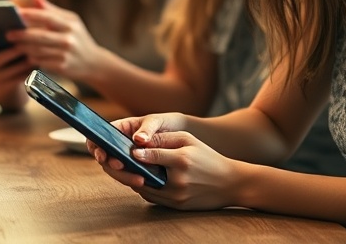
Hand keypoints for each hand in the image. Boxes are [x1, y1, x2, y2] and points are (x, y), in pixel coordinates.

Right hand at [0, 29, 32, 109]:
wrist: (5, 88)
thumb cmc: (7, 61)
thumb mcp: (1, 50)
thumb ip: (6, 37)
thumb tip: (20, 20)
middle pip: (0, 58)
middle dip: (15, 50)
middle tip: (28, 42)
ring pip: (13, 69)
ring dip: (26, 61)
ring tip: (38, 53)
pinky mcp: (5, 89)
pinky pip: (19, 79)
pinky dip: (30, 71)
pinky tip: (39, 65)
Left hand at [11, 0, 105, 81]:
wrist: (94, 63)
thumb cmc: (78, 38)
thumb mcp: (71, 22)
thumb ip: (52, 10)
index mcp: (71, 24)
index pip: (47, 17)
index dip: (31, 14)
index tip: (16, 12)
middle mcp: (69, 39)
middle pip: (40, 36)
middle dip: (22, 34)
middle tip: (8, 33)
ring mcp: (66, 54)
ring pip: (38, 50)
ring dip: (24, 47)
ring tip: (13, 44)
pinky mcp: (62, 67)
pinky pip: (41, 61)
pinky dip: (31, 58)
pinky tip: (25, 55)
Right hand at [86, 112, 185, 172]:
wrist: (181, 134)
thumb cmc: (165, 122)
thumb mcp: (156, 122)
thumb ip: (147, 129)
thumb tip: (138, 140)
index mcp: (119, 128)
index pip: (99, 138)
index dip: (96, 147)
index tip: (102, 156)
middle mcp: (119, 143)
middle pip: (105, 157)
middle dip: (111, 165)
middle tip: (121, 167)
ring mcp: (127, 156)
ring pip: (116, 169)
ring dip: (123, 175)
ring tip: (139, 179)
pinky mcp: (136, 167)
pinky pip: (129, 174)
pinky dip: (133, 179)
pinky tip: (144, 182)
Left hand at [87, 112, 238, 210]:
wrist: (232, 183)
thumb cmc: (208, 157)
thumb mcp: (189, 140)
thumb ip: (164, 139)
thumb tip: (139, 141)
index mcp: (182, 161)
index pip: (151, 157)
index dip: (135, 154)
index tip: (124, 149)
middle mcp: (178, 181)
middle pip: (142, 175)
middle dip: (125, 168)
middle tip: (113, 159)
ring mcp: (177, 196)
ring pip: (144, 188)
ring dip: (131, 178)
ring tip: (120, 167)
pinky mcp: (177, 206)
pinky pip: (152, 198)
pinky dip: (142, 187)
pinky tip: (137, 177)